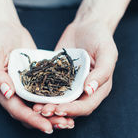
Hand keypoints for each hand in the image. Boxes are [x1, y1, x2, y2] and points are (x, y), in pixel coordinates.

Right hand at [0, 0, 73, 133]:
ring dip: (54, 114)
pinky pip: (46, 94)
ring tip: (70, 121)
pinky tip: (71, 103)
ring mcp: (24, 87)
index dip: (32, 120)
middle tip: (65, 125)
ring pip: (40, 107)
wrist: (5, 27)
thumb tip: (7, 93)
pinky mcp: (35, 80)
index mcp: (0, 90)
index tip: (47, 128)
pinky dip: (57, 101)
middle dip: (47, 121)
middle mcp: (12, 93)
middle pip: (30, 114)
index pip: (17, 110)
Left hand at [33, 0, 135, 127]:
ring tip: (35, 108)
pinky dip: (41, 95)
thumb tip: (90, 90)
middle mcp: (85, 91)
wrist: (87, 25)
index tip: (59, 110)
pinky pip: (50, 89)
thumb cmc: (101, 38)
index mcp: (99, 89)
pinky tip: (30, 95)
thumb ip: (102, 72)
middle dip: (57, 112)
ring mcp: (71, 86)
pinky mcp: (59, 78)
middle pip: (71, 109)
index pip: (86, 106)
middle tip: (42, 111)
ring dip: (48, 107)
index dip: (73, 110)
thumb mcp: (107, 52)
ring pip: (59, 102)